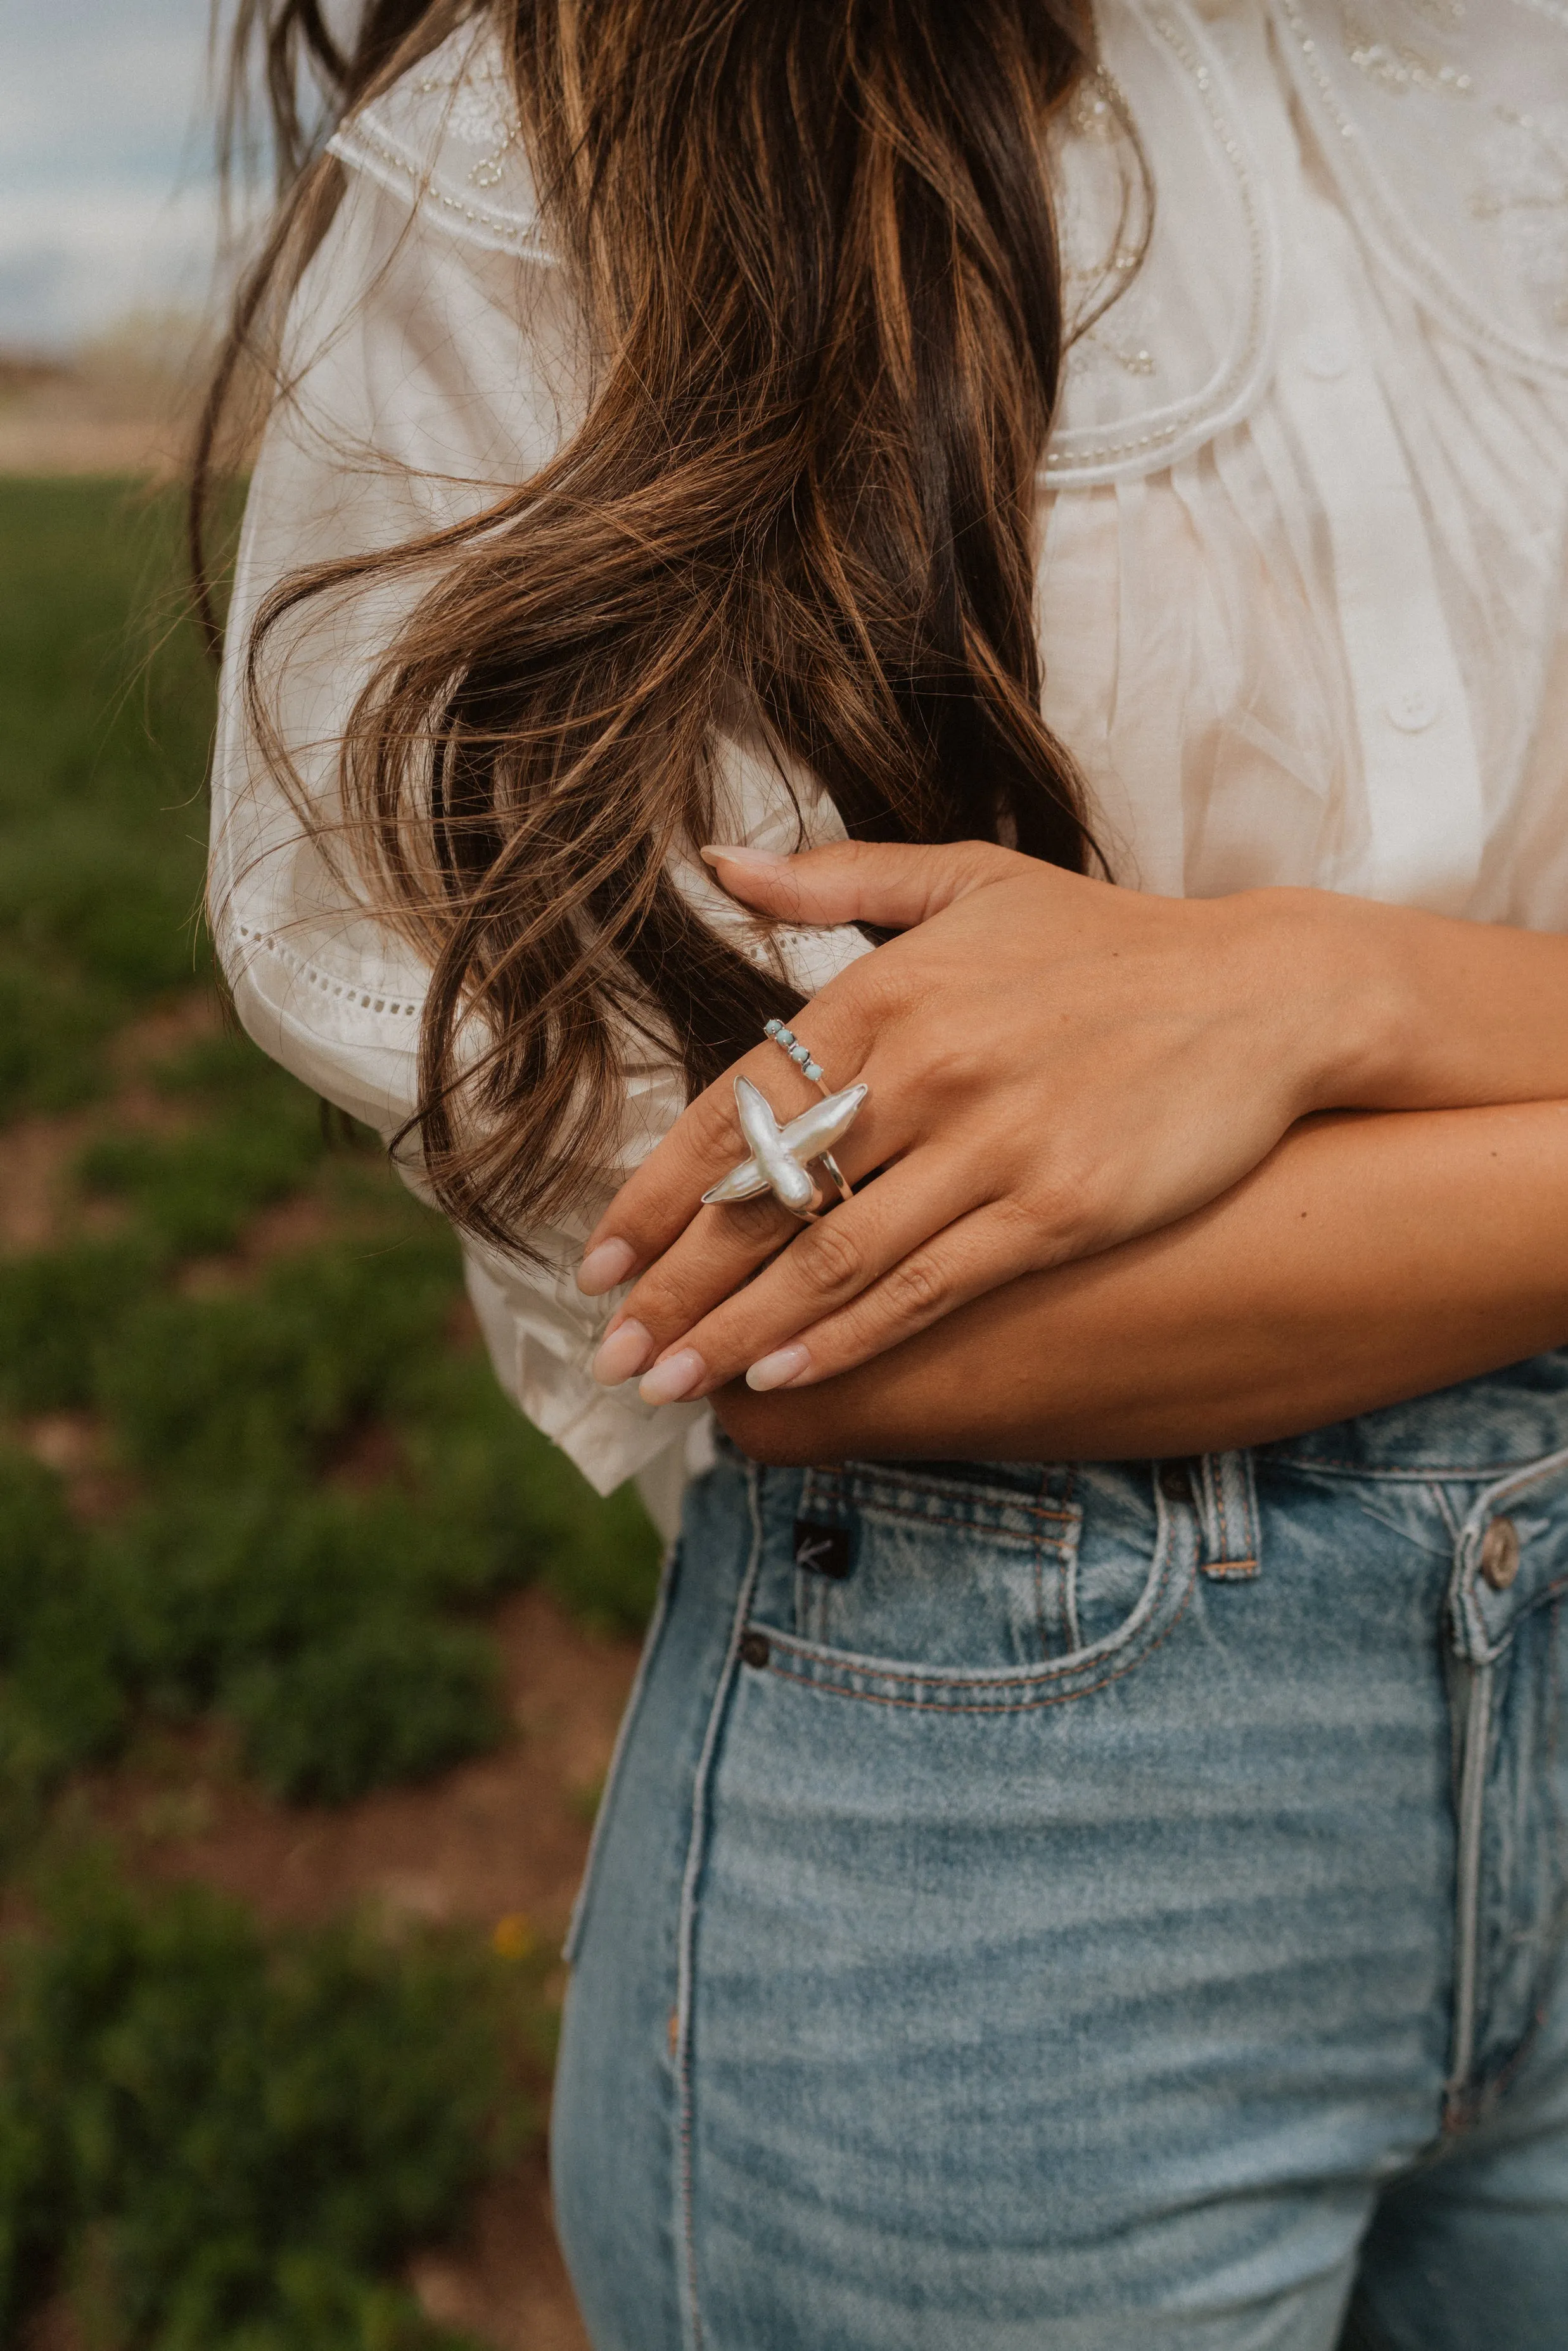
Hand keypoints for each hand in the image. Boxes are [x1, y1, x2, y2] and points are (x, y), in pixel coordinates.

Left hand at [577, 839, 1382, 1402]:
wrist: (1264, 994)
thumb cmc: (1107, 945)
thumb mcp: (971, 880)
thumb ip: (839, 882)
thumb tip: (717, 863)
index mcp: (885, 993)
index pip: (734, 1110)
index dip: (654, 1197)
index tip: (596, 1262)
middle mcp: (924, 1068)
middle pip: (764, 1197)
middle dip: (675, 1286)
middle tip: (611, 1354)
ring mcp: (991, 1144)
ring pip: (832, 1256)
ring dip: (737, 1330)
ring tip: (670, 1384)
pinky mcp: (1056, 1208)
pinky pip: (924, 1287)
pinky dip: (845, 1336)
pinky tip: (783, 1375)